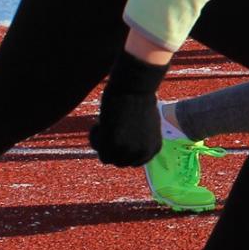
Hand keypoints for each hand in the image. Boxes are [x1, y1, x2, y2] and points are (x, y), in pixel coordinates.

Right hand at [87, 51, 167, 167]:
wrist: (135, 87)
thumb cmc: (140, 100)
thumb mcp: (146, 126)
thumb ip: (138, 141)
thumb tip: (123, 151)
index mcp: (153, 149)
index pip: (133, 162)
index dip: (123, 150)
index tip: (119, 137)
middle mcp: (142, 153)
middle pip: (119, 162)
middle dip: (111, 147)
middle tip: (110, 129)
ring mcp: (128, 150)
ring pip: (106, 157)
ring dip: (102, 142)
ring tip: (105, 124)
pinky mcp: (113, 143)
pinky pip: (97, 146)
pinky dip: (95, 135)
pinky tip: (99, 122)